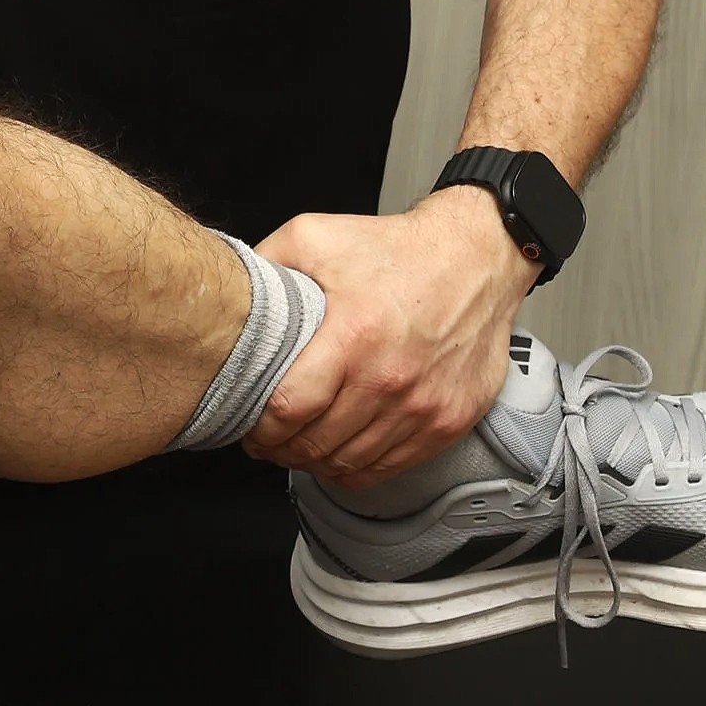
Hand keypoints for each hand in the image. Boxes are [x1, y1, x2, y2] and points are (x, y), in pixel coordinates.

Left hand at [246, 184, 536, 486]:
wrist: (474, 259)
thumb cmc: (396, 249)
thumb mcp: (317, 236)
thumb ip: (269, 263)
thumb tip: (230, 295)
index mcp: (353, 334)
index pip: (290, 408)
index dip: (261, 427)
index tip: (249, 426)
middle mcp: (389, 378)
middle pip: (317, 443)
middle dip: (281, 449)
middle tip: (266, 441)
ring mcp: (422, 407)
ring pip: (350, 463)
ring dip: (315, 462)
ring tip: (298, 447)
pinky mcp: (446, 422)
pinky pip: (389, 468)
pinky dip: (356, 469)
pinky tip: (338, 453)